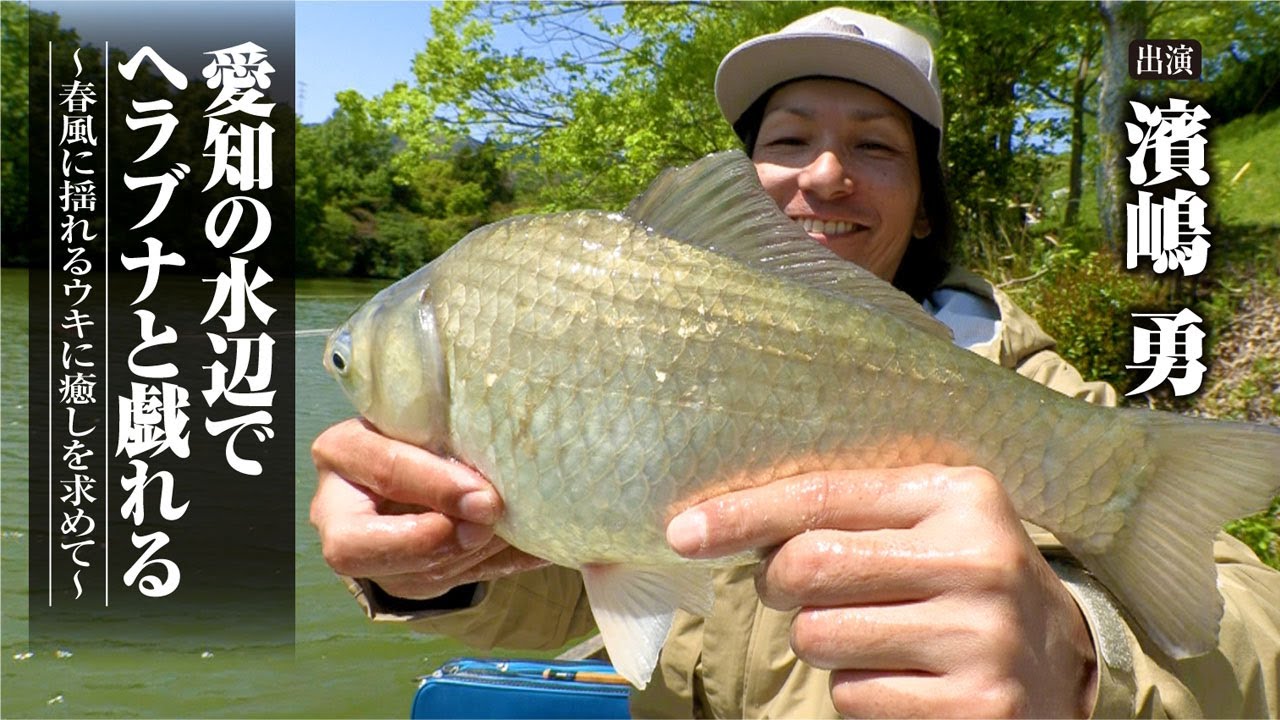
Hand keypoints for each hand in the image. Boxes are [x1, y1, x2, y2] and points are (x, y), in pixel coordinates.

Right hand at [310, 418, 547, 599]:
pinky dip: (499, 564)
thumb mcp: (425, 420)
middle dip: (439, 541)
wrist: (412, 463)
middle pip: (370, 547)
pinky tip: (536, 549)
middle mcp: (338, 511)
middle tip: (489, 525)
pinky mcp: (404, 581)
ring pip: (418, 571)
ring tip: (520, 530)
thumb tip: (499, 473)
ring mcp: (368, 555)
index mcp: (342, 452)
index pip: (384, 470)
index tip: (485, 498)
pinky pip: (450, 583)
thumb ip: (448, 439)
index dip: (436, 488)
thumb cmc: (419, 428)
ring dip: (475, 554)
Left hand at [666, 465, 1097, 717]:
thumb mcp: (925, 526)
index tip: (683, 532)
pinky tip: (907, 679)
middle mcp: (977, 560)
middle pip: (807, 567)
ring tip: (874, 635)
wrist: (1062, 667)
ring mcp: (980, 638)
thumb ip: (845, 513)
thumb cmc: (959, 583)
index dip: (741, 515)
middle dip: (780, 586)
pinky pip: (852, 696)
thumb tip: (718, 523)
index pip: (821, 498)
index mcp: (959, 495)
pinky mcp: (976, 708)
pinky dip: (858, 691)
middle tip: (800, 593)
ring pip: (818, 638)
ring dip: (822, 643)